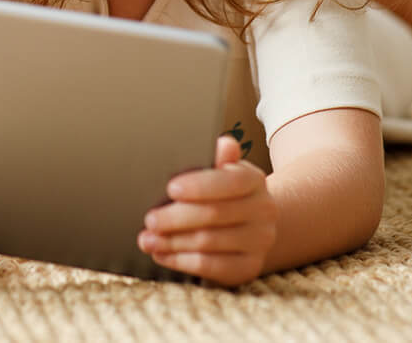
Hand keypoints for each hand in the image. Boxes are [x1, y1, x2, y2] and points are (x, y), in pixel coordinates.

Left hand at [139, 135, 278, 286]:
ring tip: (146, 239)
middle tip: (149, 219)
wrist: (247, 222)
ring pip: (210, 242)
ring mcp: (261, 241)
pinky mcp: (249, 266)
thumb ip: (216, 159)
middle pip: (215, 214)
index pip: (231, 181)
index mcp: (254, 180)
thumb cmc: (220, 191)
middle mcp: (264, 210)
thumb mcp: (217, 171)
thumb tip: (224, 143)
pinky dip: (182, 261)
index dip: (200, 185)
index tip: (170, 188)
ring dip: (173, 242)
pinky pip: (213, 267)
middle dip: (176, 218)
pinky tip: (161, 255)